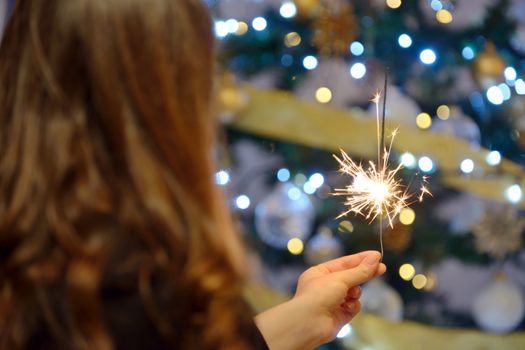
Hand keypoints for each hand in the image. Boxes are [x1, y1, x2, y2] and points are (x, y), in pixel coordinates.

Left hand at [255, 251, 385, 349]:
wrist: (309, 323)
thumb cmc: (318, 296)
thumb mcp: (340, 278)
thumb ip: (359, 271)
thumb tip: (375, 259)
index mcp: (320, 273)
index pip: (344, 263)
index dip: (360, 259)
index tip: (377, 255)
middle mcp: (325, 286)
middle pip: (350, 277)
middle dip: (364, 274)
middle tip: (382, 268)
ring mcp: (332, 301)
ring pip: (353, 292)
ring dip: (355, 292)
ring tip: (352, 294)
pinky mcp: (338, 315)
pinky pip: (352, 307)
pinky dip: (353, 306)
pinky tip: (348, 306)